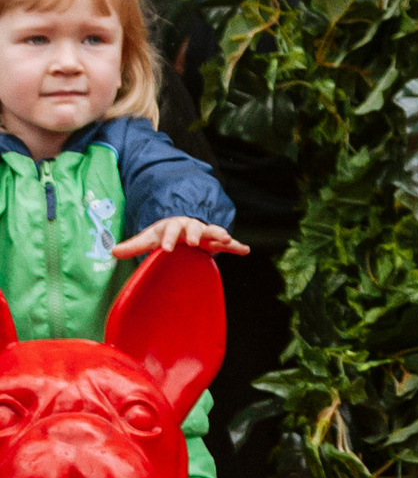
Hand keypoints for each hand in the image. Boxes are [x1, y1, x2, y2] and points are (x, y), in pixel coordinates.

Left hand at [113, 218, 247, 257]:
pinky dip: (237, 246)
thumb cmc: (164, 233)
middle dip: (195, 233)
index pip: (170, 230)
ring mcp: (204, 233)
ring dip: (219, 235)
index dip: (168, 239)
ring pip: (213, 232)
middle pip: (194, 228)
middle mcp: (190, 227)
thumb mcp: (149, 237)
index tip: (166, 248)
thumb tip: (111, 252)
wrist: (182, 227)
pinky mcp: (214, 241)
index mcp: (173, 226)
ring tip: (226, 239)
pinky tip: (246, 250)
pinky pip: (228, 244)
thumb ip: (133, 245)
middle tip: (195, 242)